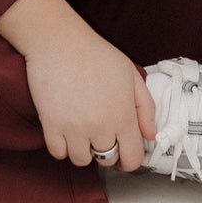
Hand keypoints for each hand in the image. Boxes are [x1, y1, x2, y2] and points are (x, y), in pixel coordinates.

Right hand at [21, 19, 157, 171]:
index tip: (124, 152)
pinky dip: (62, 146)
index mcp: (123, 115)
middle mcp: (100, 126)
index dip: (130, 159)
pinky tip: (66, 129)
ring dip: (83, 149)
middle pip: (106, 160)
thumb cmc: (96, 54)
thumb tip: (150, 134)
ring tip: (82, 129)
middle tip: (101, 131)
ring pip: (81, 160)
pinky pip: (58, 153)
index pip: (132, 158)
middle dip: (107, 150)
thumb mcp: (130, 75)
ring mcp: (74, 128)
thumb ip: (146, 107)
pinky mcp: (51, 125)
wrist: (60, 41)